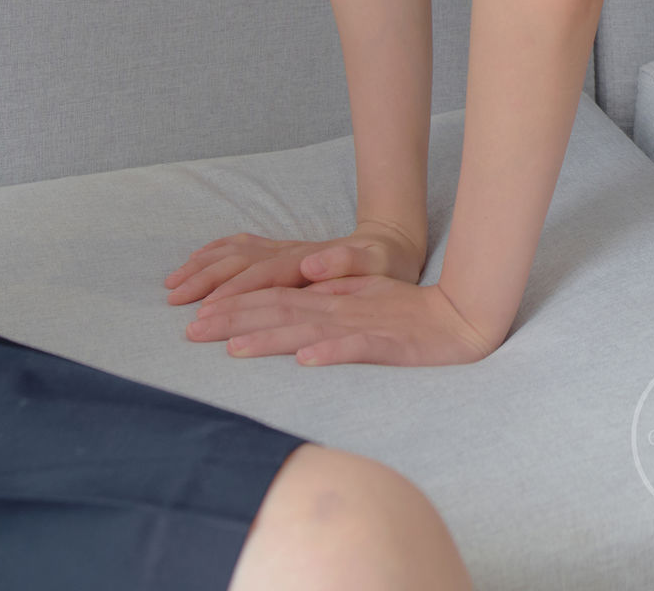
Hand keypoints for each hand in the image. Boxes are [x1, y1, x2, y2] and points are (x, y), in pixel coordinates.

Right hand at [165, 219, 425, 307]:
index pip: (261, 277)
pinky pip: (240, 248)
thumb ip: (345, 265)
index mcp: (306, 260)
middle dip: (204, 282)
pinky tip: (198, 262)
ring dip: (202, 266)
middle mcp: (289, 252)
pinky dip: (214, 254)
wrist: (391, 242)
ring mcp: (284, 249)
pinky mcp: (282, 251)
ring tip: (173, 284)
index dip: (233, 294)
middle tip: (173, 302)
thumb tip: (310, 264)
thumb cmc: (384, 263)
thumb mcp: (376, 265)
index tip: (205, 312)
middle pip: (238, 264)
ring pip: (234, 253)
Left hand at [181, 274, 503, 367]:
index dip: (234, 307)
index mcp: (330, 298)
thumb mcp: (360, 295)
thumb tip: (287, 295)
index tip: (196, 317)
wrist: (460, 319)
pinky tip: (306, 360)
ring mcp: (362, 325)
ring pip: (310, 330)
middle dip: (234, 321)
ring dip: (271, 338)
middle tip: (193, 331)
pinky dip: (331, 352)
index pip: (274, 299)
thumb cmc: (406, 311)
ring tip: (234, 348)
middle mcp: (339, 308)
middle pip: (280, 313)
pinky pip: (357, 348)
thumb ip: (325, 293)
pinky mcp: (388, 343)